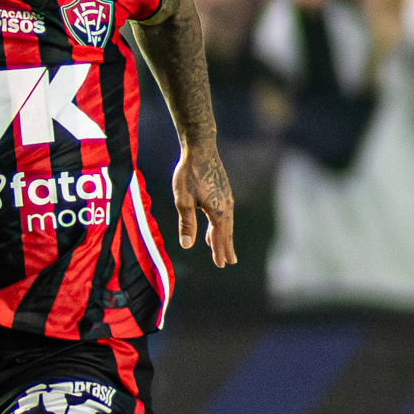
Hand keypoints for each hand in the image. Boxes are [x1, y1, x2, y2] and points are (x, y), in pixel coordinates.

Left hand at [172, 140, 235, 266]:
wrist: (201, 148)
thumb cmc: (189, 174)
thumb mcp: (183, 201)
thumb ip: (186, 223)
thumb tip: (187, 245)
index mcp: (218, 211)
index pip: (219, 237)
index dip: (219, 251)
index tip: (221, 265)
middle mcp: (226, 206)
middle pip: (227, 231)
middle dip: (226, 246)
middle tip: (229, 261)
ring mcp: (226, 197)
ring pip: (226, 222)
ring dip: (224, 235)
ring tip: (222, 247)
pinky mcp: (223, 190)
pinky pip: (224, 213)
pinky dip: (221, 223)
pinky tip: (214, 224)